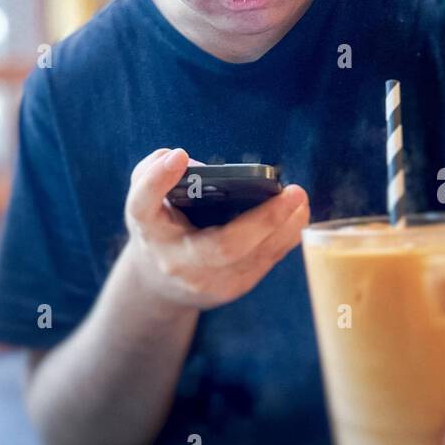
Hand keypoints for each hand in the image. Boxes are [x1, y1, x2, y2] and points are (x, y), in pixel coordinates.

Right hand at [123, 147, 309, 311]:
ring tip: (301, 200)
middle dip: (263, 220)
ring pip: (251, 258)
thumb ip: (157, 173)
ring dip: (284, 228)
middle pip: (220, 247)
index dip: (157, 181)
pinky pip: (263, 263)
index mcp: (148, 230)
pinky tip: (298, 216)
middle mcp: (174, 260)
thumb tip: (198, 167)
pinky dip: (285, 237)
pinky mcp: (230, 289)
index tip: (179, 155)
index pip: (143, 206)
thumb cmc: (160, 226)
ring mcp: (204, 281)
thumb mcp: (147, 199)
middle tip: (292, 192)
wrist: (160, 283)